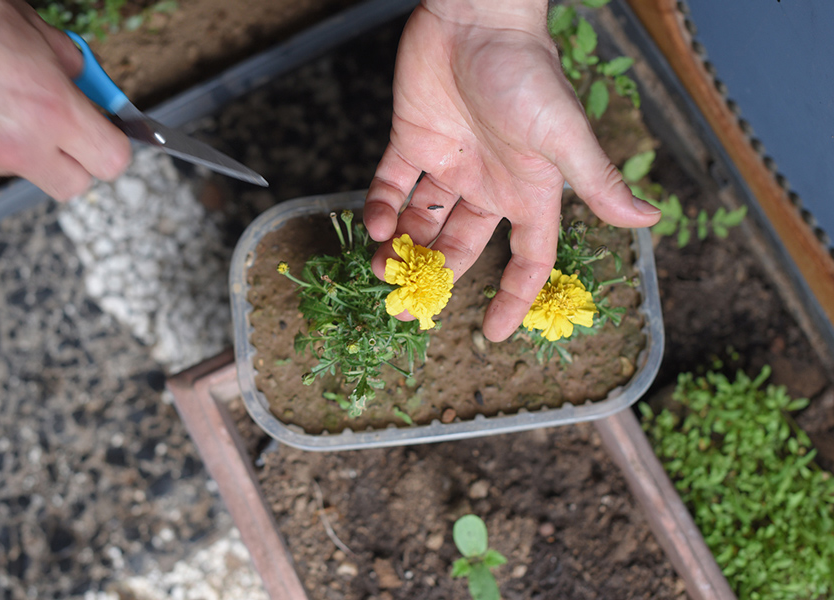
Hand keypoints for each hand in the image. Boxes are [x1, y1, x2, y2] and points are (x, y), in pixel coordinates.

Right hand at [0, 0, 130, 199]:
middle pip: (74, 186)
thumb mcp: (31, 27)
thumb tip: (84, 81)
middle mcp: (15, 146)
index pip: (112, 161)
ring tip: (0, 104)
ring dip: (26, 150)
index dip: (113, 143)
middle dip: (77, 160)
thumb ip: (68, 66)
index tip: (108, 131)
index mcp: (49, 111)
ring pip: (24, 174)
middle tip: (66, 129)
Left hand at [364, 0, 660, 341]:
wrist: (476, 15)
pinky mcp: (412, 140)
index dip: (514, 296)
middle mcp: (487, 184)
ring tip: (381, 271)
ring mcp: (448, 163)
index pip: (528, 256)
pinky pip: (391, 185)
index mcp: (528, 190)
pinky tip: (373, 226)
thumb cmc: (526, 73)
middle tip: (407, 309)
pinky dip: (379, 208)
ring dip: (403, 249)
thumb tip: (651, 219)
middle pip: (462, 248)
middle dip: (436, 280)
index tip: (492, 333)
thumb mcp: (565, 137)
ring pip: (422, 222)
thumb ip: (598, 183)